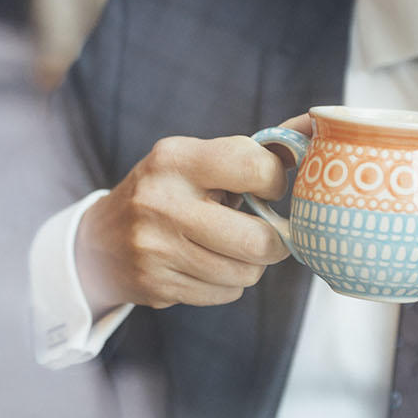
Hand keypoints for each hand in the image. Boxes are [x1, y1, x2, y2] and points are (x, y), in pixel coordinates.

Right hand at [76, 115, 308, 312]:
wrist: (99, 243)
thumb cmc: (168, 193)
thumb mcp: (197, 160)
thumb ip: (256, 150)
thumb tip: (317, 122)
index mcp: (176, 158)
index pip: (255, 168)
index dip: (277, 183)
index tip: (270, 189)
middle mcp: (162, 201)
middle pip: (258, 240)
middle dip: (272, 243)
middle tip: (265, 235)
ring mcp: (155, 247)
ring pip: (244, 274)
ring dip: (248, 266)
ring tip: (229, 250)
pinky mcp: (156, 285)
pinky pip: (224, 295)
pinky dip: (225, 285)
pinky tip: (205, 268)